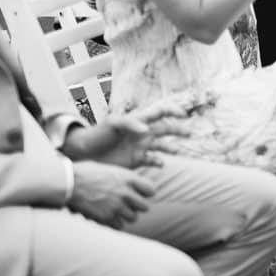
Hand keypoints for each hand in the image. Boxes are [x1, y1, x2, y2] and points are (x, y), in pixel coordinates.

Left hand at [62, 99, 196, 167]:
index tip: (183, 115)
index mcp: (139, 120)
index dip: (173, 111)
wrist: (85, 152)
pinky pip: (153, 160)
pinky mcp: (137, 160)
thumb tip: (147, 130)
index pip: (160, 112)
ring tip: (179, 151)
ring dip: (172, 147)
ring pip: (163, 146)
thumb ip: (130, 123)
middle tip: (190, 134)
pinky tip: (160, 164)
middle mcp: (143, 133)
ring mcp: (141, 146)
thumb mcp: (112, 124)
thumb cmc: (97, 134)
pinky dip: (159, 162)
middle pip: (166, 129)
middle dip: (179, 130)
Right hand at [66, 160, 155, 227]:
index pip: (151, 190)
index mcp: (129, 178)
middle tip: (128, 204)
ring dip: (126, 216)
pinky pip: (119, 226)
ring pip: (133, 218)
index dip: (146, 193)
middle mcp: (126, 193)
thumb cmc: (86, 172)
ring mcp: (117, 206)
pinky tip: (108, 217)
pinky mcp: (106, 217)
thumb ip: (124, 178)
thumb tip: (133, 186)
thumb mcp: (110, 169)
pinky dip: (115, 223)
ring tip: (116, 211)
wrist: (68, 183)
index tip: (140, 194)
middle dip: (137, 206)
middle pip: (145, 207)